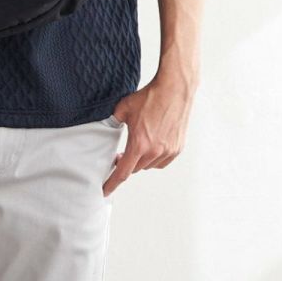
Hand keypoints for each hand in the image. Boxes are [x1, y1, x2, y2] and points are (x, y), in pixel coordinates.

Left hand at [102, 78, 193, 196]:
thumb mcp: (123, 108)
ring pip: (149, 166)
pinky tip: (152, 146)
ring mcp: (168, 150)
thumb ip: (111, 121)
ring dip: (142, 161)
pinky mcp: (177, 148)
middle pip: (135, 168)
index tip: (105, 191)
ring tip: (139, 146)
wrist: (174, 89)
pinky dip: (155, 158)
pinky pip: (162, 162)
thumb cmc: (151, 97)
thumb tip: (104, 126)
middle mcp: (154, 151)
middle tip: (121, 154)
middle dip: (127, 164)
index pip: (122, 172)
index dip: (111, 183)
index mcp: (139, 144)